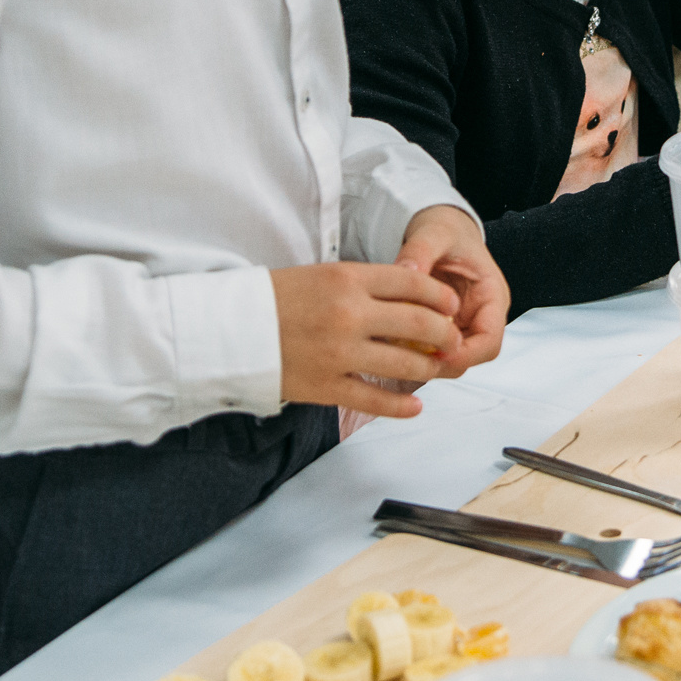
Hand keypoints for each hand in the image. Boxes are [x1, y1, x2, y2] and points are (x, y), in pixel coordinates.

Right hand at [270, 259, 465, 418]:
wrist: (229, 329)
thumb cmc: (274, 299)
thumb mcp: (322, 275)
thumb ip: (364, 284)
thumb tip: (408, 296)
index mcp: (348, 279)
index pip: (413, 283)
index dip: (441, 295)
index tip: (451, 305)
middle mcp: (349, 314)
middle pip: (419, 323)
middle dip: (445, 333)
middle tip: (452, 339)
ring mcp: (340, 352)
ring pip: (404, 363)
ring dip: (429, 367)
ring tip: (436, 368)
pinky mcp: (327, 385)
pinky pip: (374, 398)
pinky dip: (400, 406)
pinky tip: (414, 406)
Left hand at [394, 204, 508, 375]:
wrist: (440, 229)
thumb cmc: (446, 230)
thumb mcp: (434, 233)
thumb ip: (420, 251)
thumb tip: (407, 271)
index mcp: (491, 297)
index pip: (490, 342)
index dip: (465, 355)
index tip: (434, 353)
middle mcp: (480, 317)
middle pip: (468, 358)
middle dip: (439, 364)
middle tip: (405, 360)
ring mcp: (461, 326)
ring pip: (448, 360)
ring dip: (422, 362)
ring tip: (393, 354)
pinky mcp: (441, 329)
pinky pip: (430, 352)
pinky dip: (412, 354)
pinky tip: (389, 347)